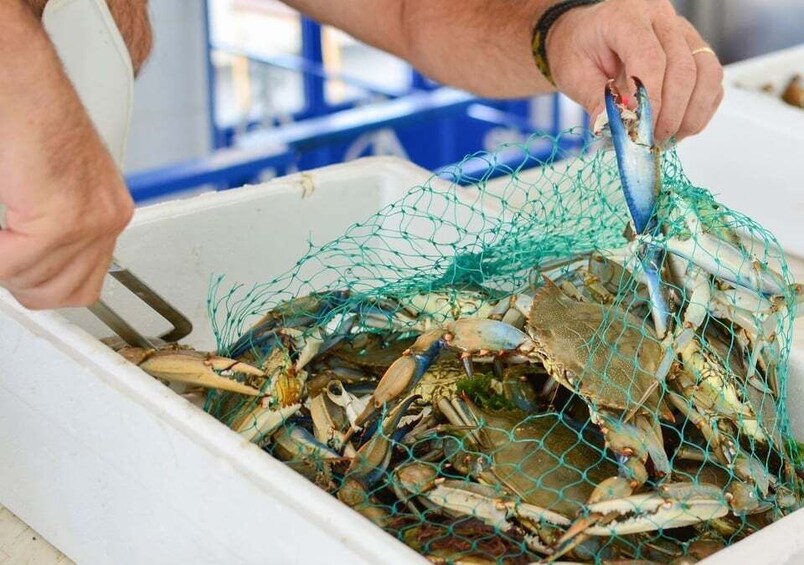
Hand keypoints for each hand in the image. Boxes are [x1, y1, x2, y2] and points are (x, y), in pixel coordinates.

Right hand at [0, 117, 133, 309]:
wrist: (23, 82)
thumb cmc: (27, 122)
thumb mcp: (46, 191)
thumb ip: (49, 234)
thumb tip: (30, 273)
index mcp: (107, 213)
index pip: (83, 286)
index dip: (40, 283)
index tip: (16, 272)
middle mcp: (108, 219)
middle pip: (63, 294)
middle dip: (19, 280)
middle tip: (5, 251)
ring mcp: (91, 221)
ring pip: (34, 282)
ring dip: (4, 265)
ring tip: (2, 233)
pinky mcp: (62, 218)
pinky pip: (13, 264)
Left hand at [546, 0, 723, 143]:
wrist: (585, 36)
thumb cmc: (578, 49)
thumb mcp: (572, 73)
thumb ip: (594, 99)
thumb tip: (610, 127)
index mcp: (626, 16)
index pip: (651, 58)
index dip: (651, 100)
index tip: (641, 130)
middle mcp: (660, 17)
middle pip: (683, 67)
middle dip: (670, 114)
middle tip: (651, 141)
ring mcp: (682, 31)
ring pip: (707, 72)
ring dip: (690, 114)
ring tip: (666, 138)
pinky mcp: (695, 48)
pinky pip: (712, 79)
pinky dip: (700, 108)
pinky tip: (679, 127)